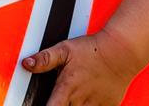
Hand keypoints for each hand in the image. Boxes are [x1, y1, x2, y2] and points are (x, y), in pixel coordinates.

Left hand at [22, 30, 141, 105]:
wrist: (122, 51)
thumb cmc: (93, 49)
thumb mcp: (65, 49)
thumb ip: (45, 58)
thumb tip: (26, 64)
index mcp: (67, 88)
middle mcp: (80, 100)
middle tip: (63, 96)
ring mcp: (95, 105)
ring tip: (74, 97)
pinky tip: (88, 98)